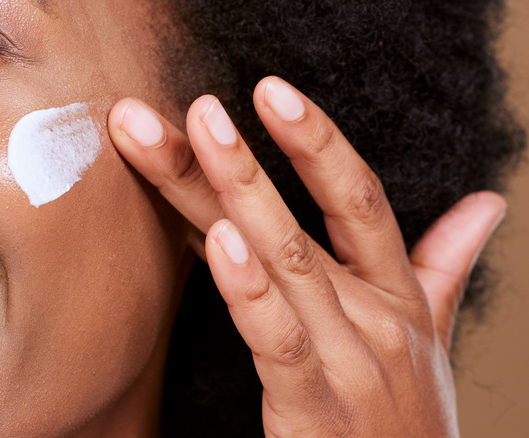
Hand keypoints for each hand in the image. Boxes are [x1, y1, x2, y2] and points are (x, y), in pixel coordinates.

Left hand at [107, 76, 505, 436]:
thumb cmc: (406, 413)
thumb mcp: (431, 333)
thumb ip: (443, 263)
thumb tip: (485, 205)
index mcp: (394, 290)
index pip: (356, 196)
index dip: (316, 139)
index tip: (271, 92)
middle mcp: (372, 312)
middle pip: (299, 218)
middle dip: (245, 157)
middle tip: (203, 104)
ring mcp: (346, 355)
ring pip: (283, 260)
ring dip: (235, 194)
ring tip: (199, 138)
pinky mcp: (312, 404)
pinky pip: (275, 335)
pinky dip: (247, 287)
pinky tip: (218, 240)